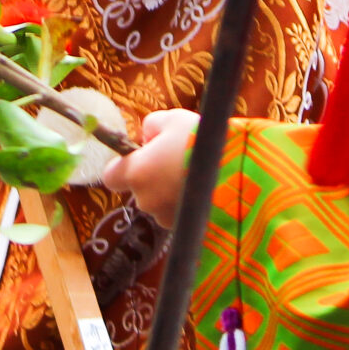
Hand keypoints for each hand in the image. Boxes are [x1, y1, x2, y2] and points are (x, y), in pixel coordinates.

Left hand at [101, 109, 197, 228]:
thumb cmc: (199, 140)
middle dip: (153, 178)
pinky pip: (179, 215)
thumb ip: (151, 127)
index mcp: (136, 173)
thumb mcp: (171, 120)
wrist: (238, 172)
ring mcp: (166, 218)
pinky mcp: (185, 229)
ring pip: (160, 204)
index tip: (138, 157)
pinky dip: (187, 206)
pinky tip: (206, 190)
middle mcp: (145, 200)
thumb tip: (147, 138)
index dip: (121, 167)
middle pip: (139, 190)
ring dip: (171, 193)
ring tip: (196, 175)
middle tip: (176, 160)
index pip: (110, 176)